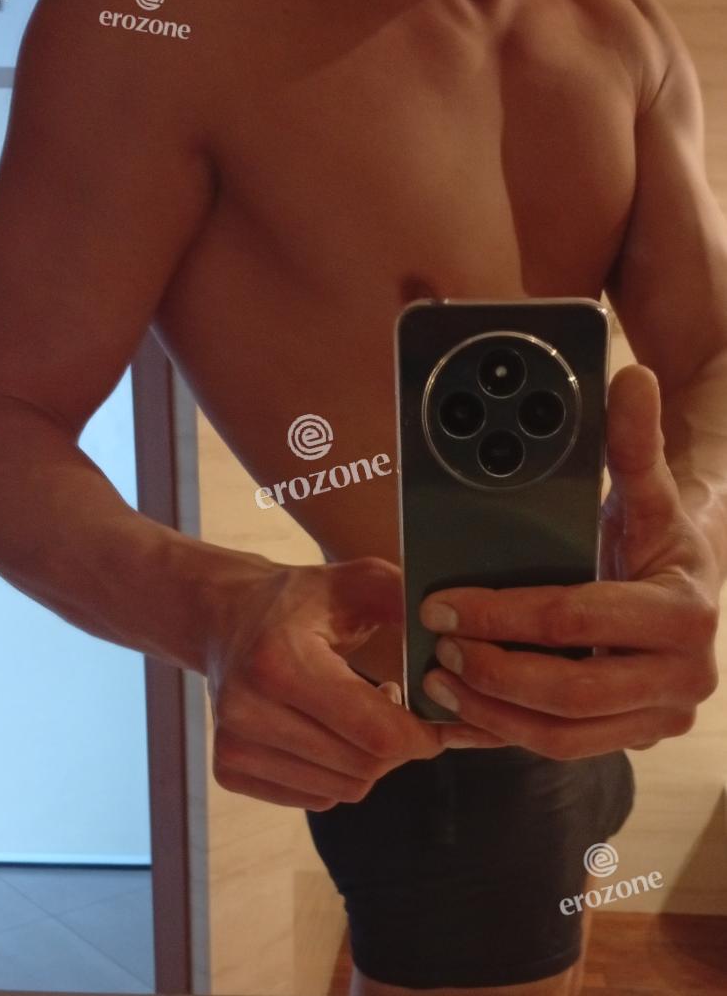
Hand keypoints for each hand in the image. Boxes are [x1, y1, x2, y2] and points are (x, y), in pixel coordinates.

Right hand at [204, 555, 505, 810]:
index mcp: (279, 661)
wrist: (226, 618)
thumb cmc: (300, 600)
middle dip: (398, 745)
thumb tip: (456, 636)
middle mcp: (247, 709)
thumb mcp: (355, 582)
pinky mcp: (228, 769)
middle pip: (364, 766)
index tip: (441, 719)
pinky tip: (331, 732)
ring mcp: (233, 745)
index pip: (375, 732)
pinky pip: (317, 798)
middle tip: (400, 707)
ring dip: (370, 760)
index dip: (422, 734)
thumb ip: (405, 601)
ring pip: (343, 788)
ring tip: (362, 713)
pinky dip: (339, 773)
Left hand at [419, 364, 720, 758]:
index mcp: (684, 612)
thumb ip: (633, 442)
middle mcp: (683, 677)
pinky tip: (463, 716)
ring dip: (493, 712)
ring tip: (440, 682)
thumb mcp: (647, 492)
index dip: (499, 613)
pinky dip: (507, 735)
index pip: (575, 616)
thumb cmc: (655, 537)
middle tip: (438, 647)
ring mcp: (659, 717)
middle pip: (570, 691)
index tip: (441, 602)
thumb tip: (629, 377)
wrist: (688, 584)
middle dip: (492, 671)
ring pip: (565, 736)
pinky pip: (564, 749)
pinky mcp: (633, 737)